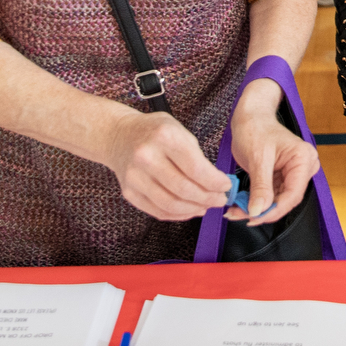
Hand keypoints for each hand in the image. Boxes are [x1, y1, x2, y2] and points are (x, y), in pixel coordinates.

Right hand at [103, 109, 234, 221]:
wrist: (119, 136)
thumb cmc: (154, 132)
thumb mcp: (179, 130)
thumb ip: (197, 156)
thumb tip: (217, 184)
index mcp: (164, 137)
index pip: (195, 168)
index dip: (215, 182)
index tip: (226, 185)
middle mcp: (146, 157)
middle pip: (184, 189)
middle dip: (208, 198)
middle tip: (220, 199)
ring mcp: (135, 177)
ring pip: (171, 205)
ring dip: (194, 209)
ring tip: (206, 206)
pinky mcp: (129, 192)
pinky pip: (158, 211)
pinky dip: (178, 215)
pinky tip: (190, 210)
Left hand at [228, 84, 317, 223]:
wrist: (249, 117)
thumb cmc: (255, 128)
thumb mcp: (257, 158)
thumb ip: (260, 186)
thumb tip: (257, 212)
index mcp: (303, 159)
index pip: (293, 194)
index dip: (274, 210)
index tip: (253, 218)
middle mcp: (302, 168)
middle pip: (286, 200)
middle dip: (263, 211)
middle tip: (239, 215)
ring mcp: (292, 173)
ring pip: (276, 201)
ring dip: (256, 208)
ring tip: (235, 211)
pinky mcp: (281, 178)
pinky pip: (270, 196)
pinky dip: (254, 202)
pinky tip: (239, 205)